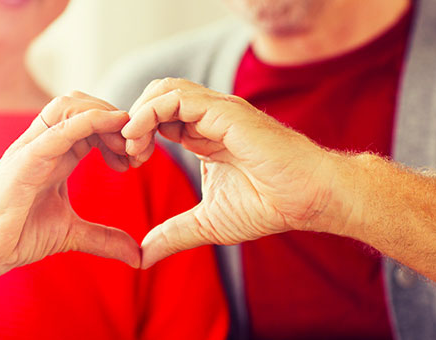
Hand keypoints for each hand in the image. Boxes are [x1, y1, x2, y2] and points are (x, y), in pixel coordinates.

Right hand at [0, 92, 140, 279]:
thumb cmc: (18, 233)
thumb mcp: (72, 233)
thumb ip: (105, 239)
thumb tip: (137, 255)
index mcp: (57, 153)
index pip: (91, 121)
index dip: (119, 131)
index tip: (137, 158)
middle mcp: (45, 143)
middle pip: (83, 103)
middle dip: (116, 119)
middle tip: (137, 151)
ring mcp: (33, 147)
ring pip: (69, 105)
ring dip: (105, 115)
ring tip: (125, 145)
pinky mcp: (24, 159)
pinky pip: (57, 129)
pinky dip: (88, 121)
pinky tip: (111, 126)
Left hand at [122, 78, 348, 267]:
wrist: (308, 199)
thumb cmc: (268, 205)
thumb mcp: (207, 223)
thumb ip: (173, 234)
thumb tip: (143, 257)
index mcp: (202, 135)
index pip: (158, 117)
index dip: (137, 134)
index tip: (128, 163)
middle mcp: (207, 117)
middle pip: (156, 96)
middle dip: (133, 120)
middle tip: (127, 153)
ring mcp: (217, 111)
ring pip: (163, 89)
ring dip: (138, 113)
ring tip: (131, 145)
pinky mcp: (225, 112)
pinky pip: (177, 98)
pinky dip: (150, 112)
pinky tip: (140, 139)